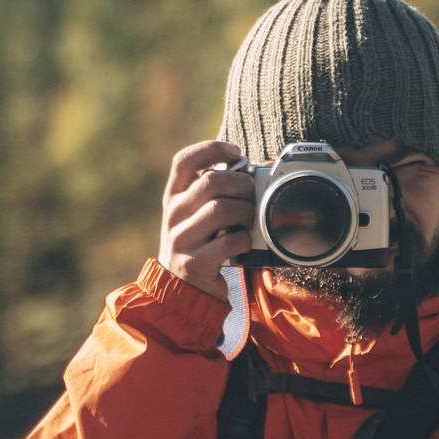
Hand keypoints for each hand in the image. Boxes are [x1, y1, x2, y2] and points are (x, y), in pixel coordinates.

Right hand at [158, 140, 254, 301]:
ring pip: (221, 210)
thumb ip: (220, 191)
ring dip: (246, 213)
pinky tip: (243, 243)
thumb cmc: (199, 243)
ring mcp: (181, 239)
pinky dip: (244, 240)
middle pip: (211, 181)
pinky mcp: (195, 263)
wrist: (179, 290)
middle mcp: (174, 214)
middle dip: (241, 184)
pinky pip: (229, 241)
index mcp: (174, 197)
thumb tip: (264, 167)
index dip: (211, 149)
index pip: (184, 161)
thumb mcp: (198, 214)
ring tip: (249, 221)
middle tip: (251, 195)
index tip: (235, 152)